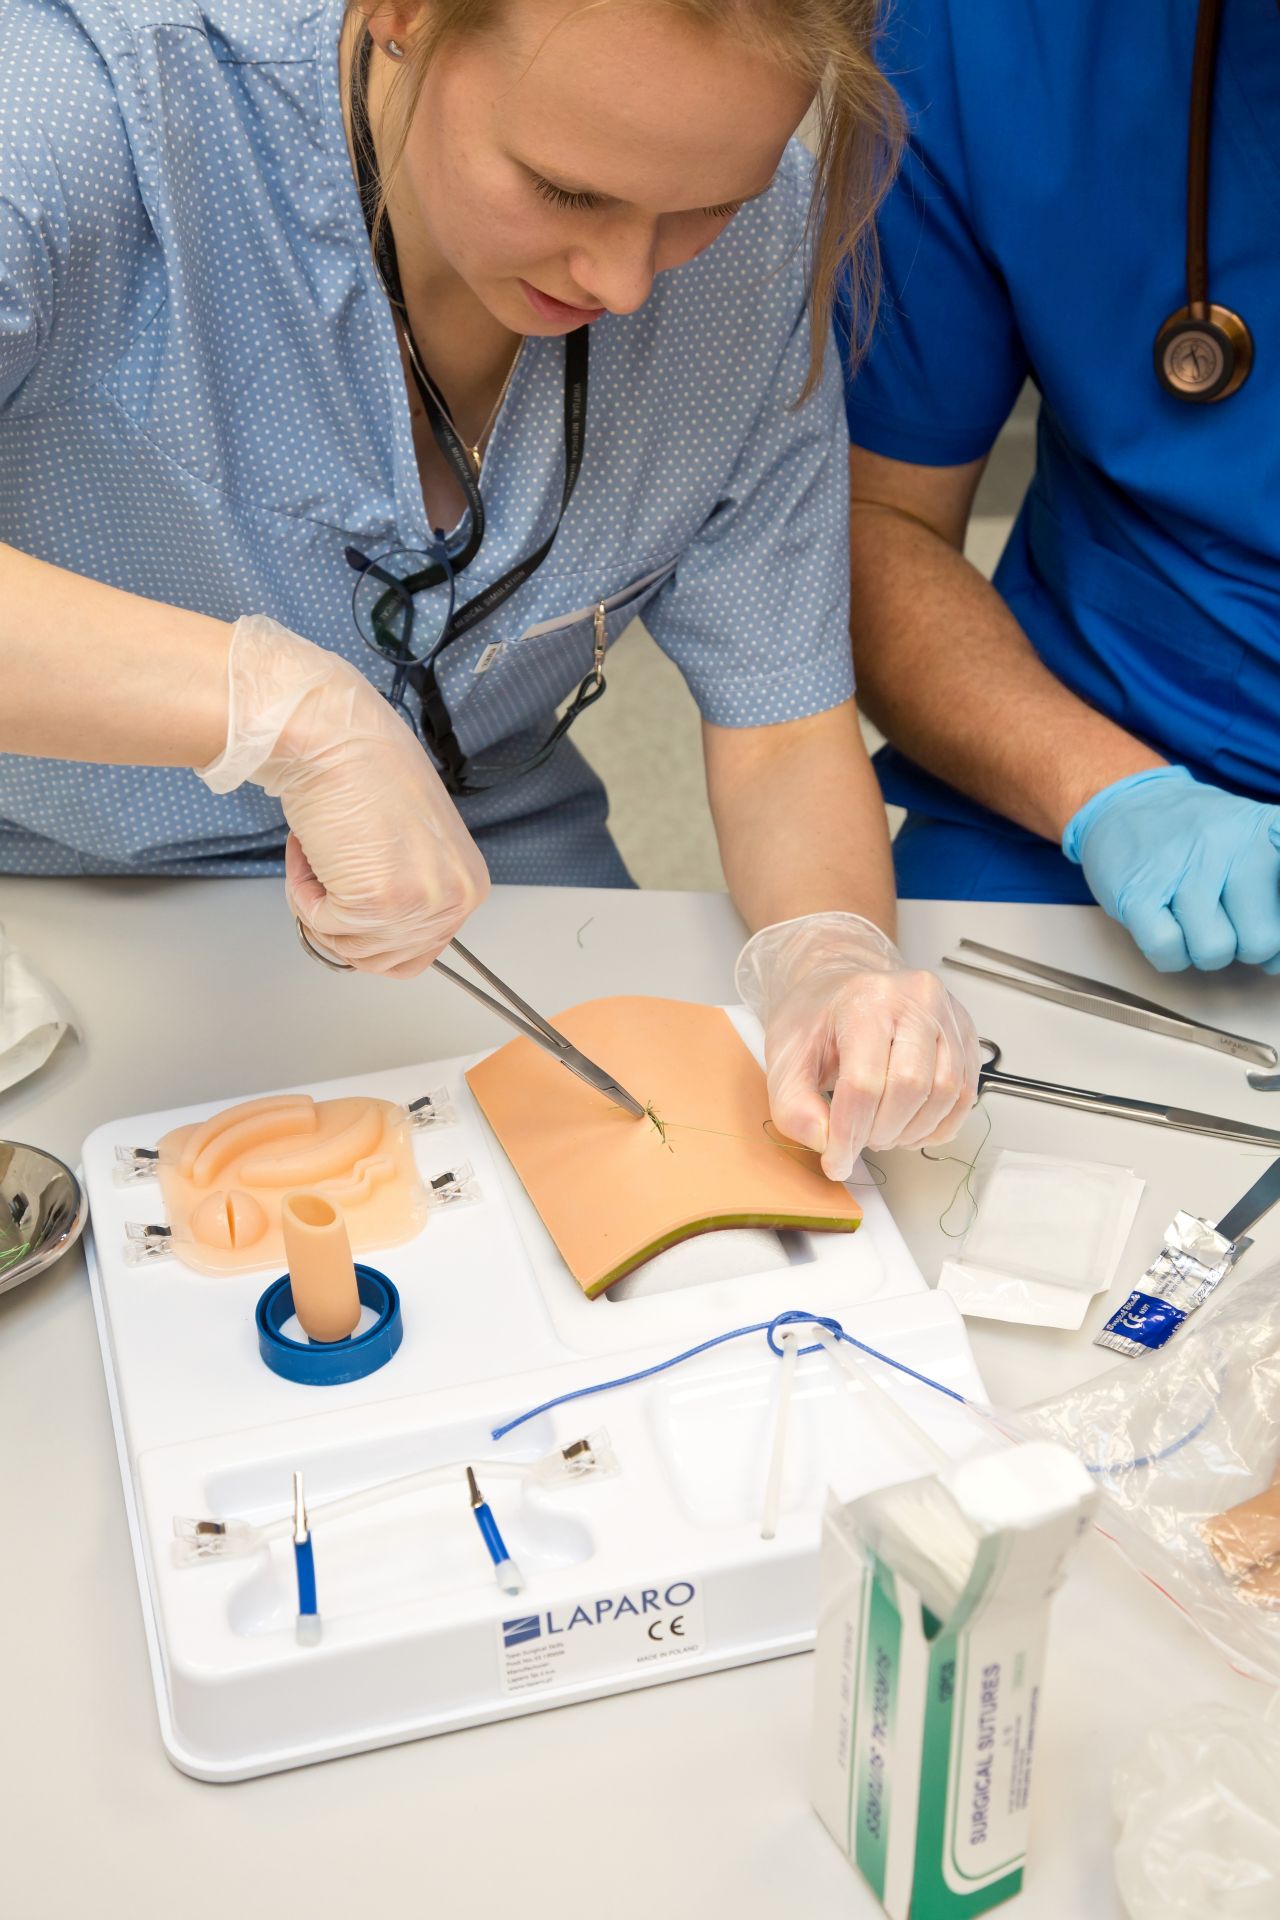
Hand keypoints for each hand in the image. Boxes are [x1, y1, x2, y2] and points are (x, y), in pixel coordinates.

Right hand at [197, 615, 488, 976]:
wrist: (333, 735)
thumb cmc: (364, 770)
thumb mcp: (414, 843)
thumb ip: (410, 888)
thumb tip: (384, 926)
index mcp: (468, 885)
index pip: (418, 951)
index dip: (369, 928)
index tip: (349, 889)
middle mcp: (454, 900)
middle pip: (382, 959)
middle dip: (341, 922)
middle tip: (328, 872)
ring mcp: (419, 904)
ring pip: (349, 948)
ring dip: (318, 904)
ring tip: (321, 853)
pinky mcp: (377, 902)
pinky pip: (321, 925)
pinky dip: (301, 893)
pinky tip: (310, 850)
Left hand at [734, 912, 979, 1180]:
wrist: (842, 985)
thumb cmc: (818, 1016)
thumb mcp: (785, 1056)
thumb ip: (793, 1104)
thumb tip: (825, 1141)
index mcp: (867, 999)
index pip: (864, 1082)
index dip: (849, 1134)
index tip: (836, 1160)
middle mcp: (917, 1000)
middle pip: (910, 1088)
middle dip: (881, 1131)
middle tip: (859, 1138)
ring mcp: (948, 1016)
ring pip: (946, 1094)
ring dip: (912, 1130)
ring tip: (882, 1129)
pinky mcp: (966, 1035)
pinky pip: (966, 1095)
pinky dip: (938, 1124)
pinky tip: (909, 1125)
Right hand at [1063, 767, 1279, 972]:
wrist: (1126, 803)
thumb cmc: (1199, 839)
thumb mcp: (1253, 841)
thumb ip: (1275, 897)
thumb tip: (1275, 964)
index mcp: (1268, 830)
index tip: (1267, 920)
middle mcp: (1231, 840)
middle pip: (1261, 940)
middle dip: (1244, 947)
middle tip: (1225, 921)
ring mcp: (1181, 865)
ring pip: (1214, 951)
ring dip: (1204, 951)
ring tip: (1192, 920)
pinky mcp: (1137, 892)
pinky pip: (1169, 953)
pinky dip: (1169, 954)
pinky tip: (1165, 926)